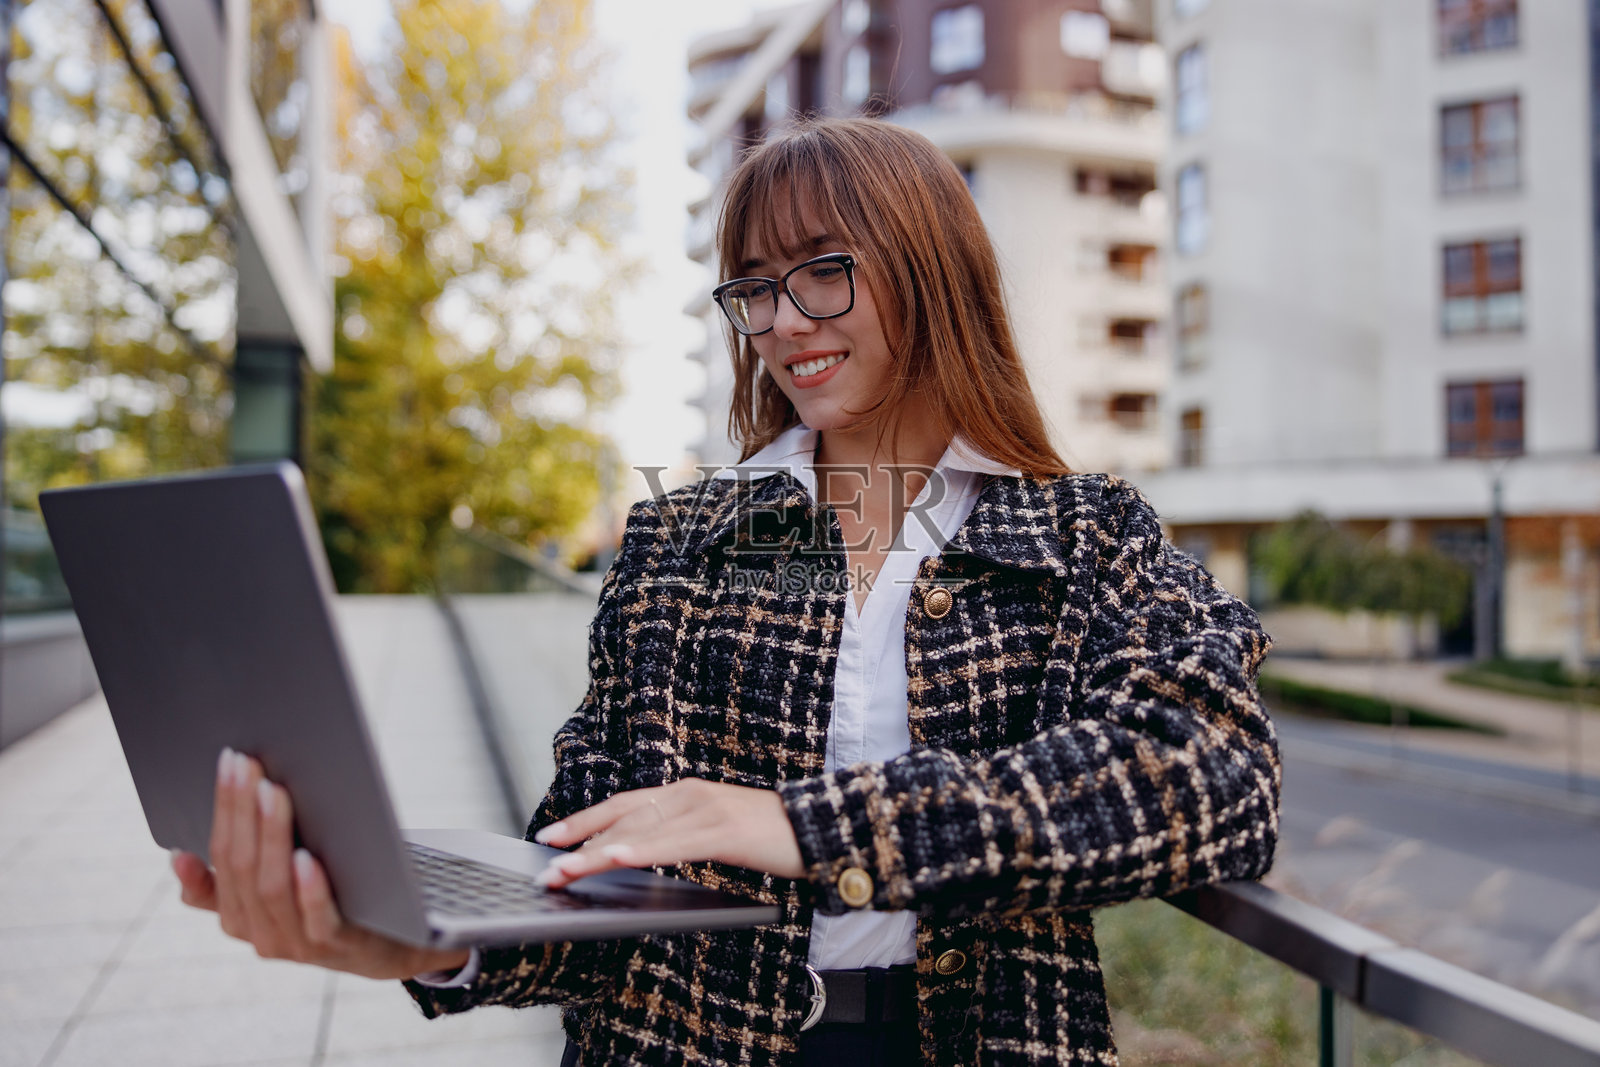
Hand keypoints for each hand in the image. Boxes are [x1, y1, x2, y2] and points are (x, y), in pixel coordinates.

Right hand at [170, 748, 470, 980]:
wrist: (389, 943)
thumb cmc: (329, 900)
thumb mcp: (276, 891)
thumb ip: (234, 876)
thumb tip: (179, 857)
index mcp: (237, 916)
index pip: (221, 854)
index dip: (223, 807)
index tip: (229, 762)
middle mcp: (259, 933)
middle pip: (242, 867)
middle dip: (242, 811)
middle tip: (249, 766)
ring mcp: (296, 943)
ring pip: (272, 888)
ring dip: (271, 836)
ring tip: (272, 794)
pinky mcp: (336, 946)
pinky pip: (317, 918)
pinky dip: (308, 888)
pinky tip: (306, 857)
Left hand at [531, 779, 803, 888]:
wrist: (820, 829)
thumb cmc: (770, 837)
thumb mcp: (717, 832)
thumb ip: (683, 838)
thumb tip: (643, 856)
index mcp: (686, 794)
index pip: (624, 806)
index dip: (585, 820)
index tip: (551, 837)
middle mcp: (689, 795)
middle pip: (622, 816)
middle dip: (579, 839)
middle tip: (544, 860)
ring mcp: (705, 810)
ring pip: (637, 831)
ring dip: (595, 853)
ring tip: (563, 870)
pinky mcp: (722, 830)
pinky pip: (671, 844)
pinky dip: (638, 851)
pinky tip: (613, 859)